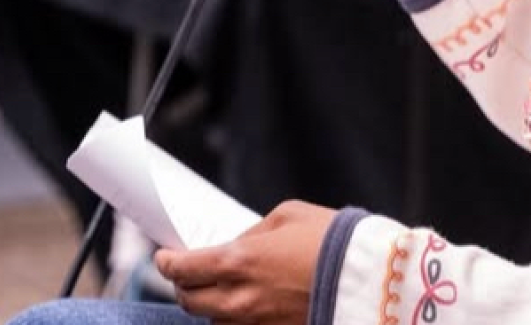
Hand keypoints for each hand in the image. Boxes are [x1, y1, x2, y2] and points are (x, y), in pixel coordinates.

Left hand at [155, 200, 335, 324]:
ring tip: (219, 288)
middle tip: (186, 273)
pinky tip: (248, 303)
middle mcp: (240, 300)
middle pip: (190, 302)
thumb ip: (253, 233)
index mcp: (238, 262)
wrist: (366, 279)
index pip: (184, 269)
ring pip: (214, 322)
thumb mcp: (286, 216)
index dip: (167, 263)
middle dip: (183, 286)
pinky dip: (237, 318)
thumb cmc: (328, 239)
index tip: (164, 257)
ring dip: (211, 305)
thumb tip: (239, 245)